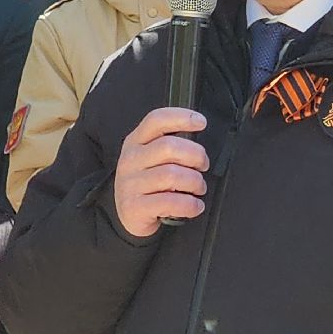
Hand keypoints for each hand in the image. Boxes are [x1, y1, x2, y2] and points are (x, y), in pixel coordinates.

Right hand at [114, 108, 208, 237]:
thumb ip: (170, 144)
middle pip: (169, 147)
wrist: (130, 215)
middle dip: (196, 156)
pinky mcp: (135, 207)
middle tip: (203, 166)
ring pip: (173, 175)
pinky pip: (171, 202)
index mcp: (135, 142)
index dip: (180, 117)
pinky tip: (195, 205)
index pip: (156, 121)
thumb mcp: (151, 158)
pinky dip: (190, 204)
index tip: (201, 122)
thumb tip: (197, 134)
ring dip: (195, 183)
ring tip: (198, 188)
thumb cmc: (148, 183)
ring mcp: (130, 184)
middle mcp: (130, 160)